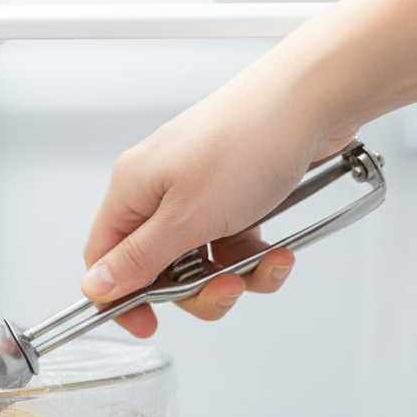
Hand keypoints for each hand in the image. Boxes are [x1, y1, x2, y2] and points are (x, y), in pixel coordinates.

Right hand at [81, 73, 355, 336]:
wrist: (320, 95)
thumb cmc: (250, 138)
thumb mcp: (186, 217)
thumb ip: (138, 260)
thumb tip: (96, 287)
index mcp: (132, 189)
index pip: (105, 258)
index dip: (121, 297)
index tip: (148, 321)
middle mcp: (161, 190)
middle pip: (158, 268)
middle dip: (194, 290)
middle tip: (224, 289)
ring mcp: (200, 191)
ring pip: (202, 261)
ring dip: (234, 275)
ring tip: (262, 265)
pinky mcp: (236, 193)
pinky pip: (234, 244)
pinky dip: (256, 256)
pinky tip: (278, 250)